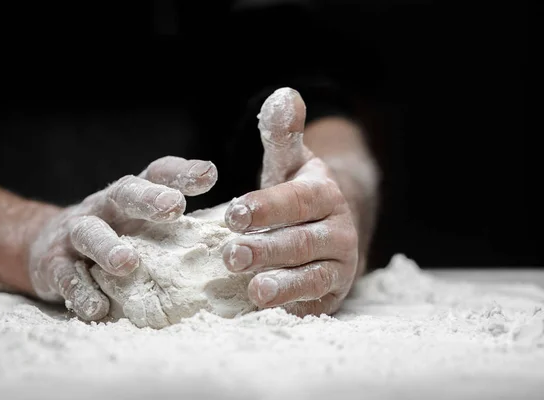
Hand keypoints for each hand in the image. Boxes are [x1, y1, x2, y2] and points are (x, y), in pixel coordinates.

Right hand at [27, 156, 217, 320]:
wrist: (44, 246)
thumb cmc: (113, 234)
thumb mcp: (142, 222)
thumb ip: (178, 224)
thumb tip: (236, 235)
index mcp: (131, 197)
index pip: (156, 173)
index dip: (181, 173)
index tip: (209, 175)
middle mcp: (103, 207)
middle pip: (123, 193)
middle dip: (147, 198)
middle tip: (173, 206)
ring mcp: (75, 234)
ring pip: (90, 233)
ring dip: (109, 247)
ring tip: (129, 263)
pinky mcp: (53, 265)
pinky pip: (66, 277)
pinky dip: (81, 292)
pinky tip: (98, 308)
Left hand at [222, 88, 359, 316]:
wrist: (331, 229)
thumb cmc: (298, 196)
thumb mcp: (289, 164)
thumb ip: (282, 136)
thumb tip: (282, 95)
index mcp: (323, 195)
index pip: (297, 200)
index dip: (267, 207)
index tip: (234, 214)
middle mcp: (338, 231)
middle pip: (302, 242)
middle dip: (268, 249)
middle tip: (231, 256)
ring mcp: (338, 266)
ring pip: (313, 276)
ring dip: (284, 285)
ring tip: (255, 292)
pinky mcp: (331, 295)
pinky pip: (313, 304)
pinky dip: (293, 311)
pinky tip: (266, 316)